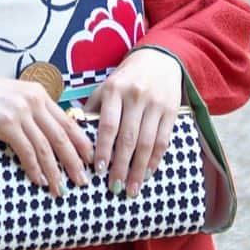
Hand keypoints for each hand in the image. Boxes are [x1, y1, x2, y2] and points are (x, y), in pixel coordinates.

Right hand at [0, 68, 92, 197]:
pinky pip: (26, 151)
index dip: (82, 143)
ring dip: (56, 171)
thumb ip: (32, 110)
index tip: (91, 160)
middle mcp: (34, 101)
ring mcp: (20, 112)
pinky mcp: (6, 124)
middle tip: (83, 181)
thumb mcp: (15, 95)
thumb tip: (49, 134)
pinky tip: (39, 181)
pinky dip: (35, 168)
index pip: (67, 121)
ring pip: (46, 147)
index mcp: (39, 94)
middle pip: (62, 136)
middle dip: (74, 161)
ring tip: (62, 189)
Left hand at [87, 48, 182, 198]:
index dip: (104, 149)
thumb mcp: (106, 86)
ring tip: (132, 189)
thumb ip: (93, 109)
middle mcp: (136, 96)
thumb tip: (77, 134)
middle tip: (115, 188)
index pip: (108, 125)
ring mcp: (155, 104)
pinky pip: (163, 140)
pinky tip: (148, 173)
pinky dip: (155, 160)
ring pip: (147, 143)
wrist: (158, 59)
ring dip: (139, 169)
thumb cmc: (126, 78)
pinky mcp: (171, 111)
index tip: (99, 171)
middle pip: (128, 138)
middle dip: (121, 166)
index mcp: (114, 90)